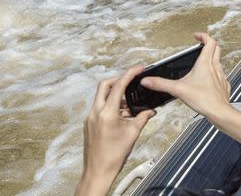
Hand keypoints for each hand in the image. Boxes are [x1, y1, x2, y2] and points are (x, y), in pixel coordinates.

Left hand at [75, 67, 155, 195]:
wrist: (98, 172)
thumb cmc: (114, 155)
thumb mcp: (133, 133)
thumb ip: (142, 117)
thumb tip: (151, 110)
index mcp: (107, 112)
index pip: (118, 85)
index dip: (130, 74)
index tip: (139, 68)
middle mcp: (95, 112)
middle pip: (104, 85)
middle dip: (118, 80)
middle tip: (132, 81)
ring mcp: (90, 118)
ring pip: (102, 96)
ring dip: (116, 95)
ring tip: (130, 105)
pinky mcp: (89, 124)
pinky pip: (100, 107)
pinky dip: (111, 105)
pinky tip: (122, 115)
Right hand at [141, 33, 232, 123]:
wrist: (219, 112)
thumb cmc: (204, 100)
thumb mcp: (178, 89)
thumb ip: (161, 84)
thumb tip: (147, 80)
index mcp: (205, 63)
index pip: (209, 41)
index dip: (203, 35)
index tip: (196, 35)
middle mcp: (215, 67)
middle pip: (216, 48)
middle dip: (208, 44)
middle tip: (201, 44)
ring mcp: (221, 76)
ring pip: (219, 61)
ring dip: (212, 57)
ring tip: (202, 61)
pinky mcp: (223, 85)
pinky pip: (221, 74)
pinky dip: (215, 72)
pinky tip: (209, 78)